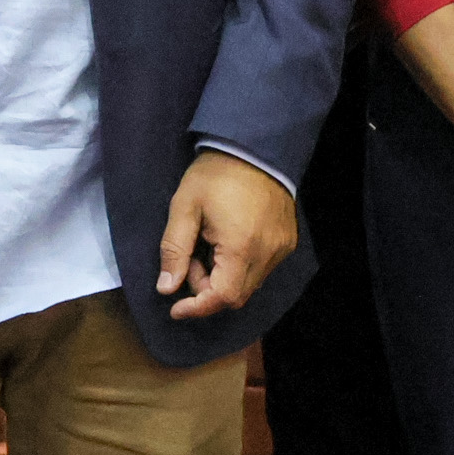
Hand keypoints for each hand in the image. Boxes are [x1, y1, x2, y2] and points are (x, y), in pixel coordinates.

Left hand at [158, 149, 298, 321]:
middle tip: (190, 262)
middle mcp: (267, 254)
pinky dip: (241, 269)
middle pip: (236, 296)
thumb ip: (174, 250)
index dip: (197, 308)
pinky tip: (226, 245)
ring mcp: (280, 249)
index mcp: (240, 247)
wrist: (254, 146)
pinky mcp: (287, 241)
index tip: (175, 307)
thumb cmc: (215, 174)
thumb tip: (166, 287)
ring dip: (223, 279)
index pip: (222, 297)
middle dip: (207, 290)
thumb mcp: (185, 207)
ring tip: (206, 248)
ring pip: (250, 285)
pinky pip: (262, 269)